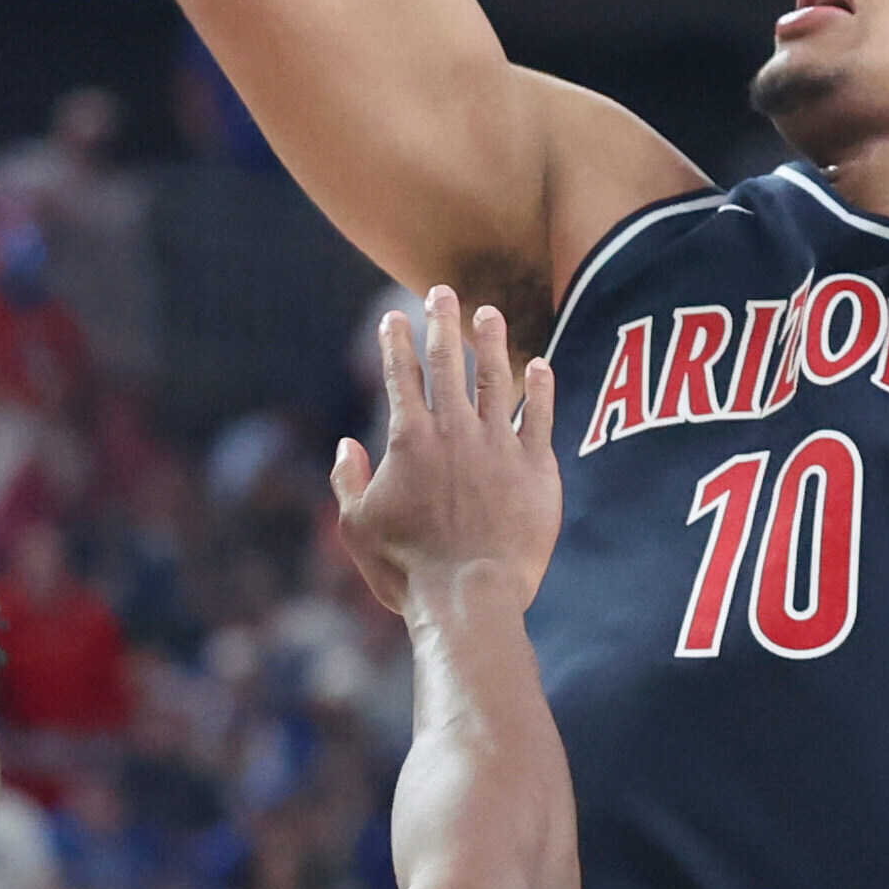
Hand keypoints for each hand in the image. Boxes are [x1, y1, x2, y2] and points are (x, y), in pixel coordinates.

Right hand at [330, 289, 561, 617]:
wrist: (470, 596)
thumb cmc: (407, 569)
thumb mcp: (356, 526)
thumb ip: (348, 480)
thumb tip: (347, 446)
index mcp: (409, 439)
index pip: (400, 375)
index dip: (394, 342)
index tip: (393, 317)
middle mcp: (455, 430)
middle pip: (448, 361)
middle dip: (442, 321)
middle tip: (442, 291)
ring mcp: (499, 445)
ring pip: (496, 378)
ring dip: (491, 341)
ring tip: (489, 313)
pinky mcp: (536, 468)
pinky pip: (541, 417)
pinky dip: (540, 388)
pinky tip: (539, 364)